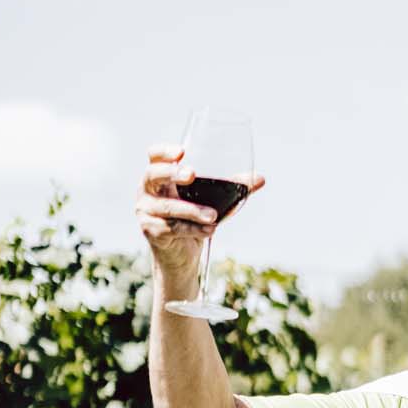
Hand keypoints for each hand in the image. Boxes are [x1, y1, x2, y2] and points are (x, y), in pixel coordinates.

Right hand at [135, 144, 264, 280]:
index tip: (182, 151)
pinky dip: (193, 229)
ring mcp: (146, 211)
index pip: (154, 156)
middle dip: (172, 173)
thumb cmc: (195, 219)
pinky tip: (209, 230)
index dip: (164, 151)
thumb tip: (260, 179)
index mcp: (160, 176)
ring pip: (168, 207)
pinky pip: (173, 228)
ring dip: (192, 210)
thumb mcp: (213, 200)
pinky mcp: (151, 231)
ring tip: (213, 216)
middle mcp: (147, 190)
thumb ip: (233, 187)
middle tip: (192, 174)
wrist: (181, 255)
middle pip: (153, 175)